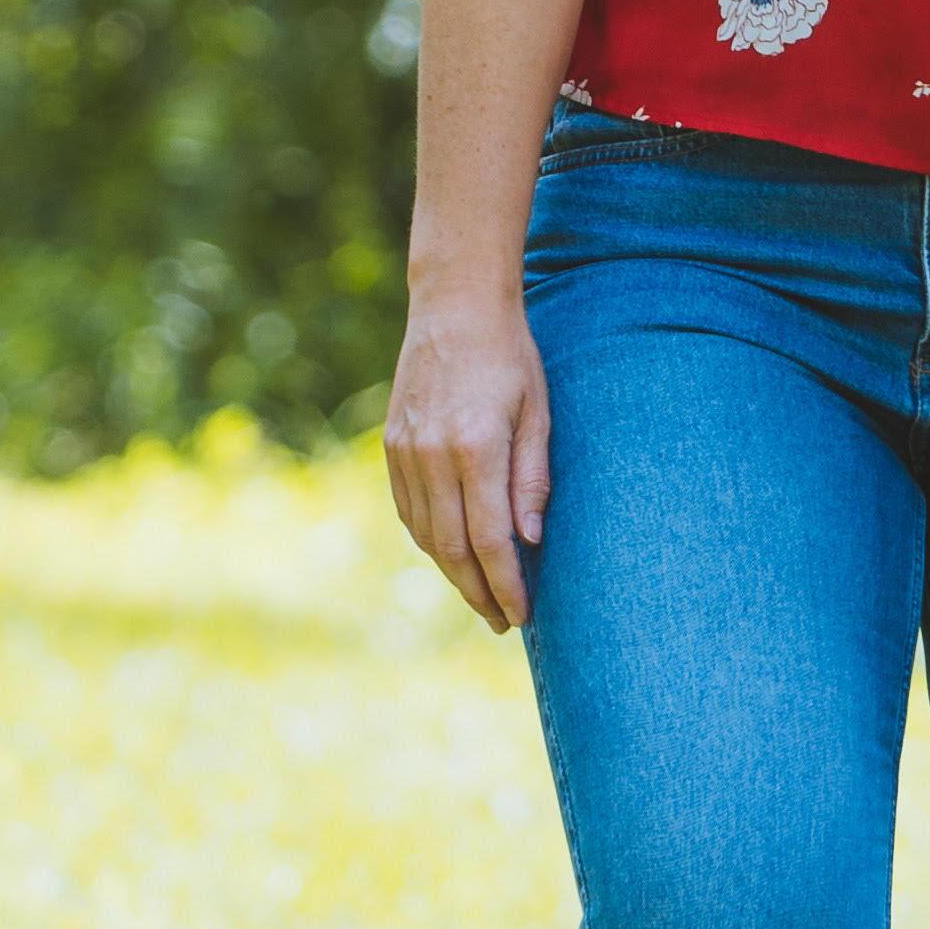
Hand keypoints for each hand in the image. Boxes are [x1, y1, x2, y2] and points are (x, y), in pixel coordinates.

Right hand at [381, 281, 550, 632]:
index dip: (506, 584)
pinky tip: (452, 554)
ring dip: (453, 573)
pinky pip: (408, 510)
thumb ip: (532, 477)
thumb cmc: (509, 357)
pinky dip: (430, 540)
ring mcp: (405, 452)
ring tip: (481, 596)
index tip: (523, 614)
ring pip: (426, 534)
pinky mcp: (392, 447)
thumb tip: (530, 540)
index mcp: (475, 448)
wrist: (454, 308)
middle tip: (503, 620)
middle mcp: (432, 456)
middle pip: (452, 548)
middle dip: (478, 592)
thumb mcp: (537, 413)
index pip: (489, 539)